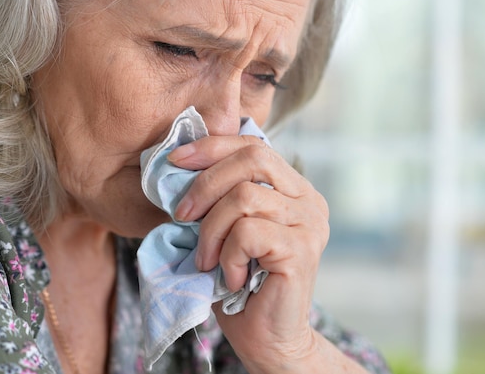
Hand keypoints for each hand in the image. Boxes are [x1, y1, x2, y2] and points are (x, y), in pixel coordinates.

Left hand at [167, 135, 329, 371]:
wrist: (267, 339)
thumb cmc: (241, 284)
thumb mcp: (226, 230)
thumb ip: (219, 196)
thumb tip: (180, 161)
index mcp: (293, 189)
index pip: (254, 146)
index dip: (212, 147)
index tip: (175, 161)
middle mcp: (308, 200)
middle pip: (253, 159)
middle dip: (205, 183)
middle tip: (181, 216)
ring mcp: (310, 223)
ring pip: (244, 197)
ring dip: (211, 230)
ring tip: (207, 260)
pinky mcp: (302, 249)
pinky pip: (247, 233)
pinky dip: (226, 256)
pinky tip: (230, 278)